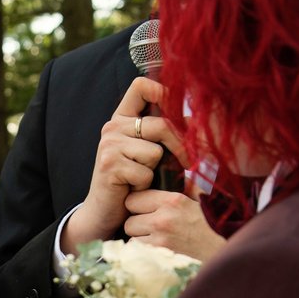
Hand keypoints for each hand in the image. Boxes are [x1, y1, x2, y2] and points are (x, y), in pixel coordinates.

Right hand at [62, 77, 187, 255]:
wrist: (103, 211)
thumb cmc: (130, 181)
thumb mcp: (145, 151)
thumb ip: (162, 133)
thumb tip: (195, 121)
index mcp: (122, 118)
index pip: (141, 86)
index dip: (162, 92)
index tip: (176, 110)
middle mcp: (113, 127)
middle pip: (161, 125)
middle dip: (180, 146)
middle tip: (187, 163)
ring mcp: (109, 145)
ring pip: (155, 152)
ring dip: (156, 171)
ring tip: (141, 178)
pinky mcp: (110, 165)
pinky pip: (145, 172)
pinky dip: (145, 185)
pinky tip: (132, 189)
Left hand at [123, 189, 225, 264]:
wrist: (225, 248)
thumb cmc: (214, 222)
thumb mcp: (202, 197)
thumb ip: (186, 185)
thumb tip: (176, 174)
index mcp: (172, 200)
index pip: (134, 198)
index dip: (137, 204)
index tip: (143, 208)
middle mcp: (163, 218)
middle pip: (128, 219)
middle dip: (136, 222)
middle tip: (148, 225)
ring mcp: (160, 238)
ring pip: (131, 236)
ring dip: (139, 237)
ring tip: (153, 237)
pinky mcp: (161, 254)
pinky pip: (138, 250)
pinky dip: (144, 250)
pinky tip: (156, 248)